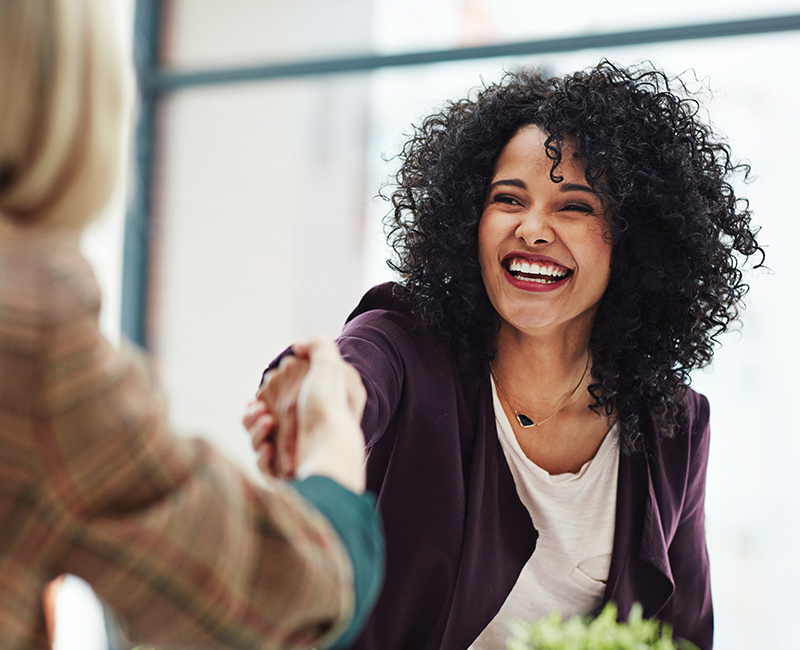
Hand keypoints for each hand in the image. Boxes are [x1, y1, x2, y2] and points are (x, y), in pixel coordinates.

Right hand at [243, 337, 366, 492]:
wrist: (330, 452)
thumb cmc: (329, 408)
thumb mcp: (330, 366)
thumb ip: (318, 346)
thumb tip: (298, 345)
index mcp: (312, 409)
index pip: (279, 400)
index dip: (267, 394)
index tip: (264, 391)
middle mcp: (303, 433)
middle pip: (262, 419)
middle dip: (255, 413)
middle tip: (261, 411)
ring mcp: (293, 454)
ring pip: (257, 440)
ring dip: (255, 430)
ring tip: (266, 424)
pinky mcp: (284, 475)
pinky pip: (262, 464)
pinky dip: (262, 455)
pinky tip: (269, 448)